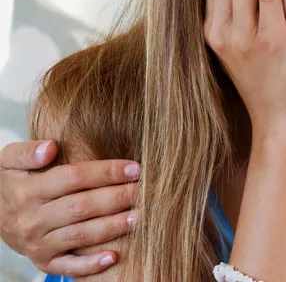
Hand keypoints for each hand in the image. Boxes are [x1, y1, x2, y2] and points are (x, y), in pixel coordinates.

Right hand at [0, 140, 139, 276]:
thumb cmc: (13, 182)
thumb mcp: (9, 160)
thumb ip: (27, 151)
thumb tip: (51, 147)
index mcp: (27, 191)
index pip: (73, 178)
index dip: (106, 172)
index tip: (134, 168)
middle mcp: (32, 219)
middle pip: (83, 207)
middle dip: (118, 198)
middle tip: (144, 190)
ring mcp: (38, 243)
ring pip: (81, 235)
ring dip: (112, 227)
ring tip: (139, 216)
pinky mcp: (44, 261)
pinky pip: (68, 266)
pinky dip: (90, 265)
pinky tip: (113, 256)